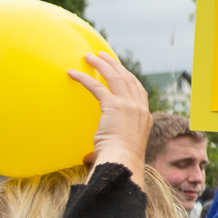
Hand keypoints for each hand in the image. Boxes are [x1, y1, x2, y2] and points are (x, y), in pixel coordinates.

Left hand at [67, 51, 151, 181]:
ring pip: (115, 77)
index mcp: (145, 117)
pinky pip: (97, 86)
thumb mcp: (116, 150)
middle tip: (103, 55)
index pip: (139, 91)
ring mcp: (129, 105)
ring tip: (90, 56)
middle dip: (115, 65)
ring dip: (102, 64)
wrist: (123, 161)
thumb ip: (103, 148)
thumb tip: (85, 158)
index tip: (120, 70)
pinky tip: (72, 73)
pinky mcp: (115, 106)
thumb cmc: (119, 161)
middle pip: (128, 79)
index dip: (129, 78)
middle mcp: (140, 108)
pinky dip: (84, 78)